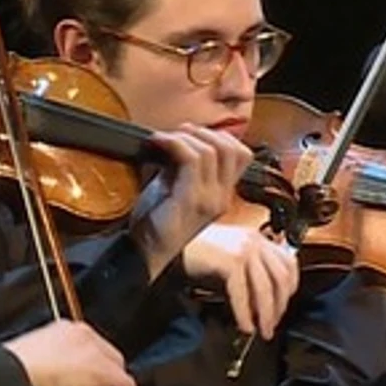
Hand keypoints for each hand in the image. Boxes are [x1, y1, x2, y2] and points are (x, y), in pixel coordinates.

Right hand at [2, 319, 142, 385]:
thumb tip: (56, 385)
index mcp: (65, 329)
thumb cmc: (12, 373)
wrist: (12, 378)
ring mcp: (96, 352)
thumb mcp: (32, 362)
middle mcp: (84, 335)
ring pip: (118, 371)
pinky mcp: (105, 372)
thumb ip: (50, 366)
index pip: (91, 346)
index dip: (93, 368)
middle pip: (109, 357)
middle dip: (108, 380)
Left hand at [131, 123, 254, 274]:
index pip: (241, 155)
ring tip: (163, 139)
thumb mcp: (177, 187)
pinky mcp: (191, 200)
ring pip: (210, 150)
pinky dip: (173, 143)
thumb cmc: (156, 222)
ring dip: (184, 137)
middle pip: (231, 148)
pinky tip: (157, 143)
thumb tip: (181, 137)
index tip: (192, 135)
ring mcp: (209, 199)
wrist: (144, 252)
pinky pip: (190, 158)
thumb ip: (186, 166)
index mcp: (222, 194)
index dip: (219, 136)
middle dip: (202, 133)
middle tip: (177, 134)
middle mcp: (222, 197)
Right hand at [182, 223, 299, 339]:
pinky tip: (245, 326)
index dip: (289, 289)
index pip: (288, 263)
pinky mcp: (230, 261)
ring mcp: (243, 249)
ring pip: (266, 288)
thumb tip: (261, 305)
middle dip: (279, 306)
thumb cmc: (195, 254)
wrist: (170, 244)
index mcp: (256, 237)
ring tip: (262, 330)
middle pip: (281, 277)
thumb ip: (249, 275)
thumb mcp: (229, 260)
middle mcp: (253, 240)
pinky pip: (243, 294)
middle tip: (272, 325)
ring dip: (266, 314)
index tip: (281, 307)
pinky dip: (245, 314)